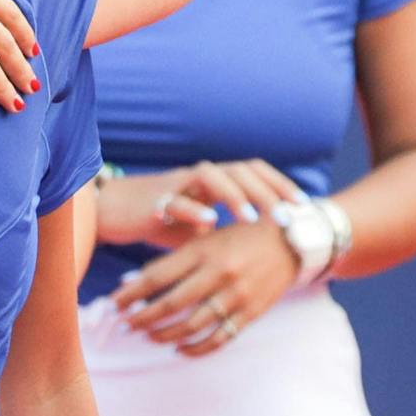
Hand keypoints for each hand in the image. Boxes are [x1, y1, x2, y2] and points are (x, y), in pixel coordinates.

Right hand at [96, 160, 300, 247]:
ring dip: (234, 196)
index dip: (279, 184)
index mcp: (213, 181)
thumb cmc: (158, 218)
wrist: (112, 211)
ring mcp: (177, 185)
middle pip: (239, 170)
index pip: (253, 172)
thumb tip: (259, 246)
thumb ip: (225, 230)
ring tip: (252, 219)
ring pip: (211, 176)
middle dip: (266, 191)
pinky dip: (194, 209)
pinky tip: (210, 222)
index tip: (303, 205)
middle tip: (287, 215)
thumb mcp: (198, 225)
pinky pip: (176, 200)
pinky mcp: (154, 201)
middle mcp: (199, 177)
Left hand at [113, 219, 294, 356]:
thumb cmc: (242, 238)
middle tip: (125, 326)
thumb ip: (176, 259)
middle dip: (142, 318)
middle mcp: (219, 273)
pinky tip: (179, 348)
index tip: (114, 304)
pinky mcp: (250, 313)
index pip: (157, 276)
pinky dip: (195, 348)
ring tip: (148, 336)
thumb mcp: (209, 239)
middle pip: (170, 303)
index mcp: (204, 250)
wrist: (292, 243)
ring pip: (191, 324)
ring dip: (164, 334)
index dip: (131, 293)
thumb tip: (135, 280)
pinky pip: (218, 338)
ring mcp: (236, 295)